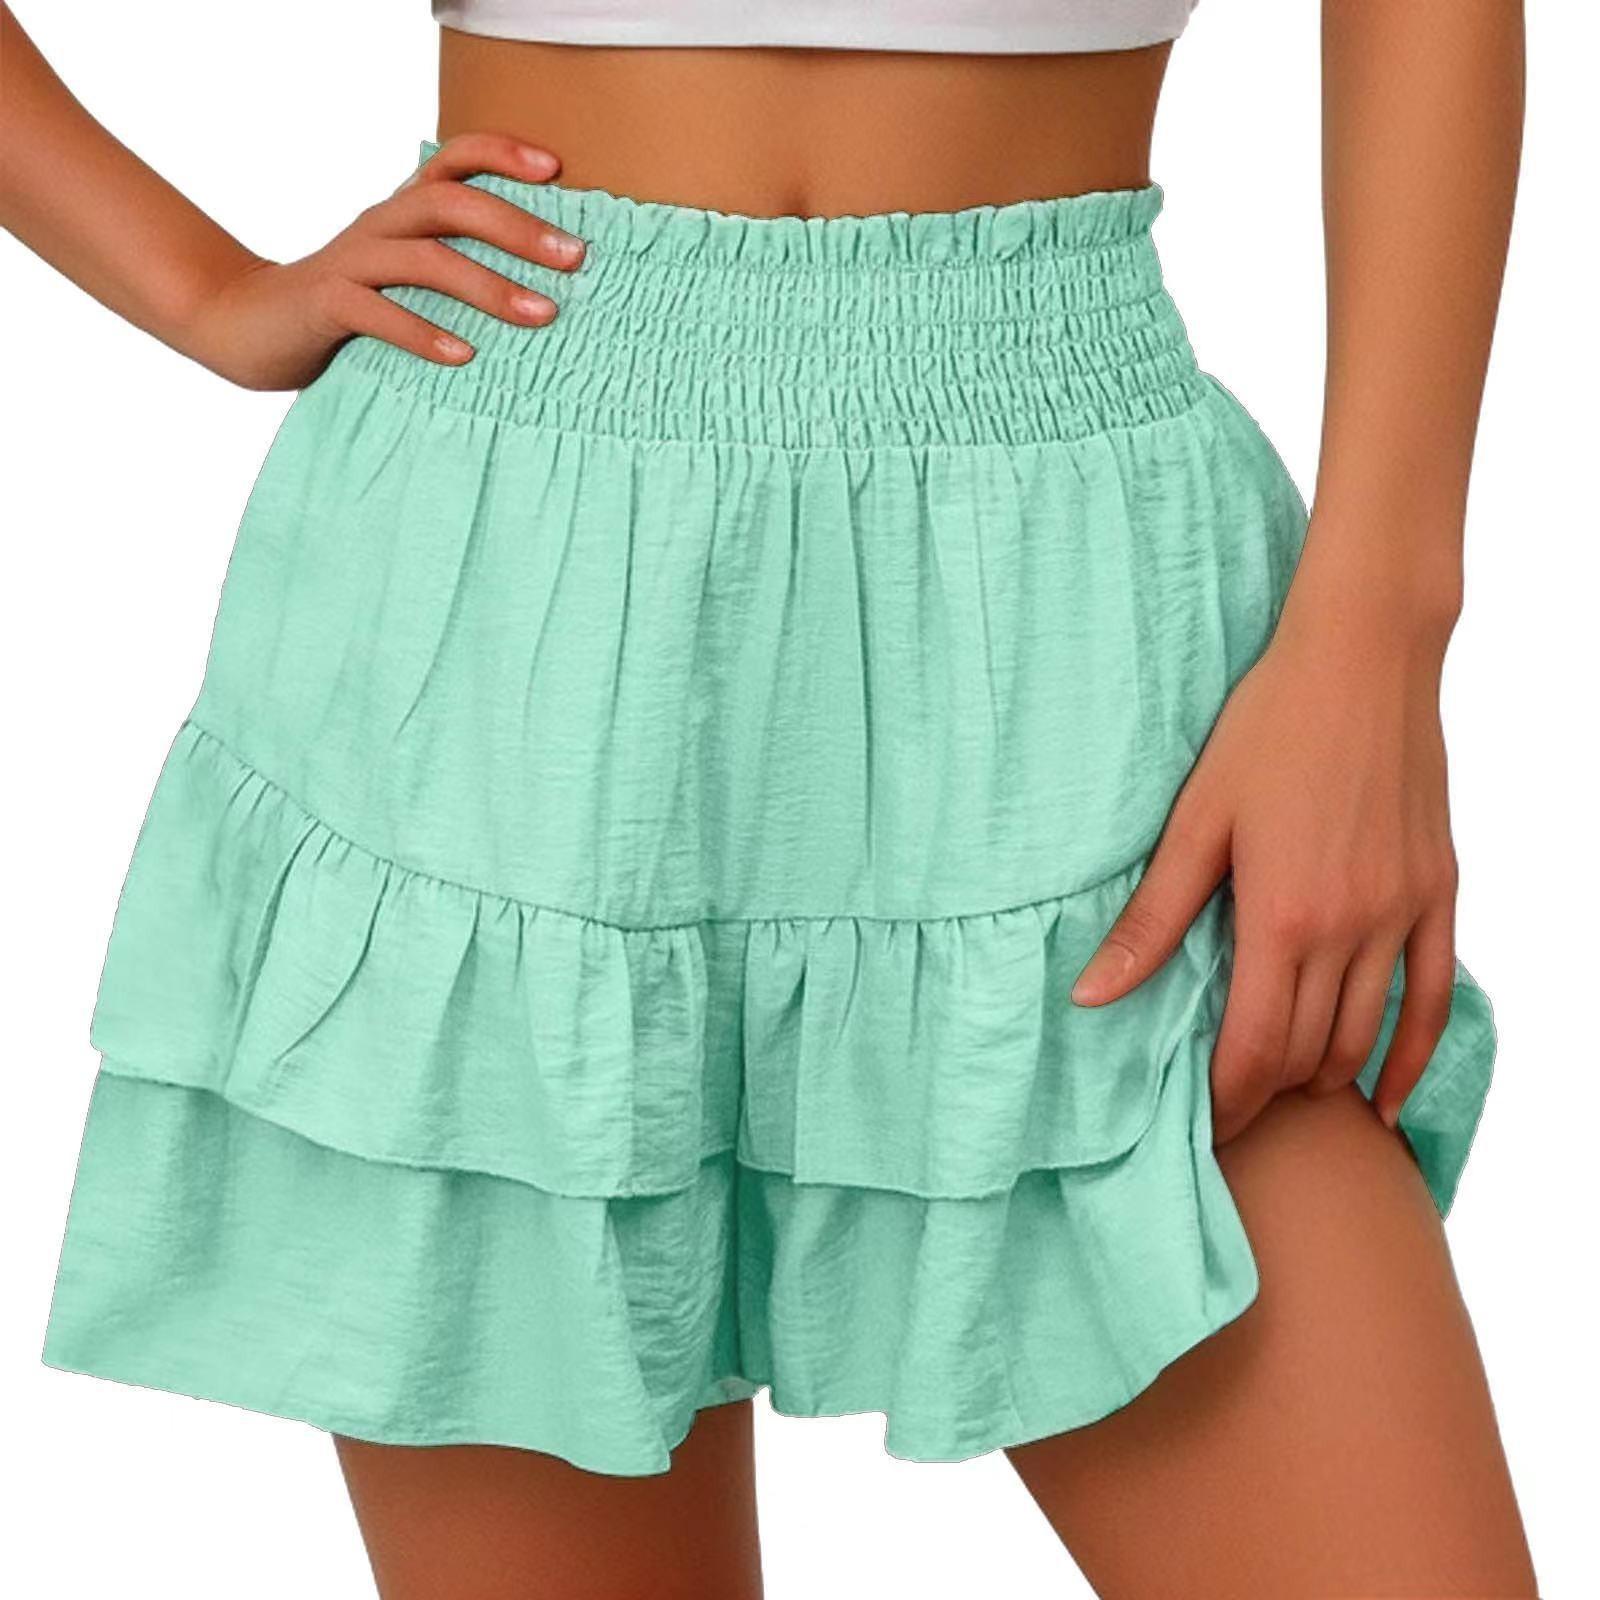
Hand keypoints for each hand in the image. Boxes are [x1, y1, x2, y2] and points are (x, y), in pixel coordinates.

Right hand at [179, 132, 586, 390]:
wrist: (252, 325)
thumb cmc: (351, 307)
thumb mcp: (406, 278)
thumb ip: (457, 268)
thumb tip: (549, 291)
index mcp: (403, 211)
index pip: (454, 160)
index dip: (502, 153)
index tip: (558, 169)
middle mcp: (380, 223)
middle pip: (451, 203)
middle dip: (518, 228)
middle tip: (575, 259)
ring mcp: (352, 261)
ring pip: (424, 258)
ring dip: (487, 285)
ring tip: (540, 315)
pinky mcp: (326, 304)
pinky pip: (377, 312)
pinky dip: (422, 333)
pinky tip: (462, 355)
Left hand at [1069, 598, 1460, 1146]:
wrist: (1363, 660)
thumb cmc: (1267, 730)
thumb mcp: (1195, 821)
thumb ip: (1152, 919)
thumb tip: (1090, 995)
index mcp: (1281, 916)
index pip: (1252, 1049)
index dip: (1226, 1100)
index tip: (1202, 1123)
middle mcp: (1350, 928)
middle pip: (1306, 1053)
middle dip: (1264, 1094)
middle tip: (1231, 1110)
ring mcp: (1403, 914)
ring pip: (1364, 1035)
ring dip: (1321, 1076)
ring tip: (1282, 1092)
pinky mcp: (1439, 892)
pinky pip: (1432, 998)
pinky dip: (1409, 1056)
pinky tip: (1382, 1096)